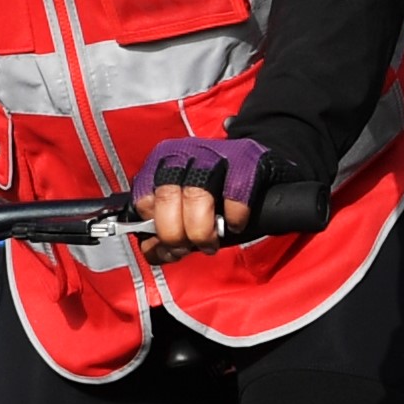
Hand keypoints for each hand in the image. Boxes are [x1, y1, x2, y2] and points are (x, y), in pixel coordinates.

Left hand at [129, 133, 266, 256]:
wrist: (259, 168)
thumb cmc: (217, 194)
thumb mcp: (183, 210)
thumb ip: (163, 230)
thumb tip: (155, 251)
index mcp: (161, 162)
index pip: (143, 199)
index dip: (154, 231)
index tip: (168, 246)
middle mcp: (184, 152)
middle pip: (167, 196)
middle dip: (176, 234)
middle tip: (190, 249)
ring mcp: (215, 152)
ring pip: (196, 194)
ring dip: (201, 230)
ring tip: (210, 244)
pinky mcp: (247, 158)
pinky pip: (235, 192)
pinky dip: (234, 217)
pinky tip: (236, 224)